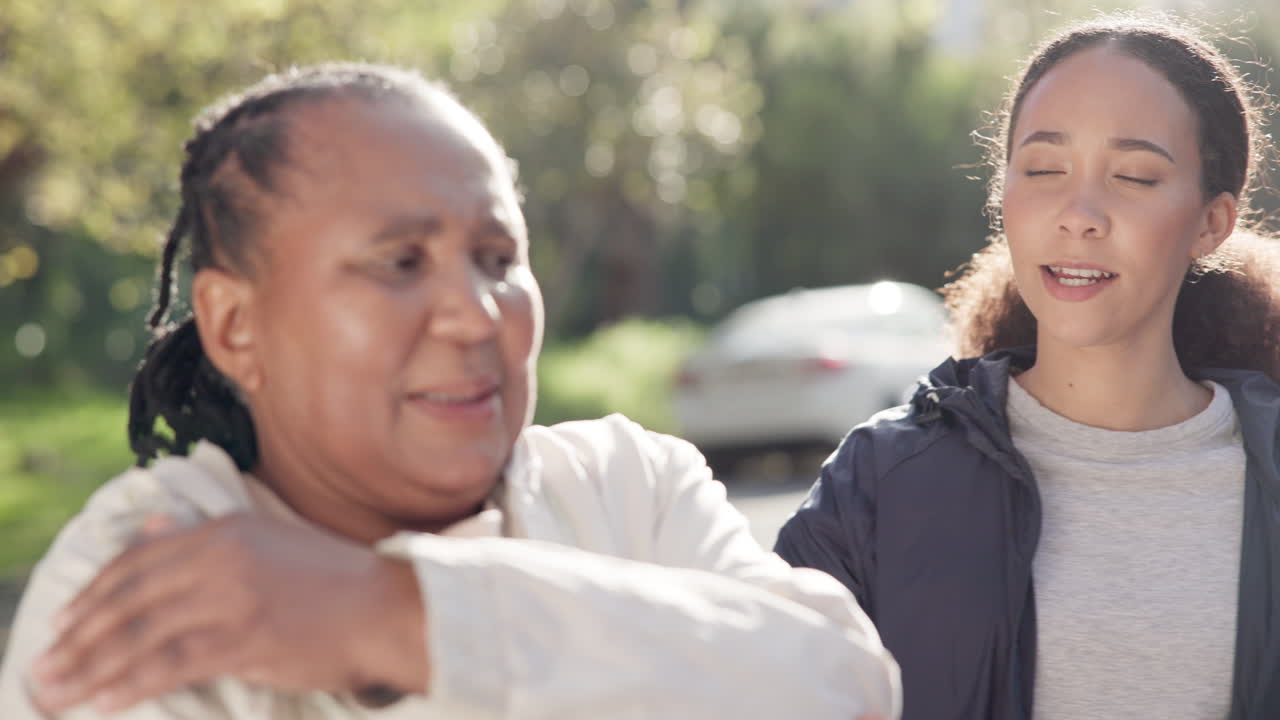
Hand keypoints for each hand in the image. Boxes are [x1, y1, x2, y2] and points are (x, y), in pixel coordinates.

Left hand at [30, 512, 427, 712]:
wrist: (389, 607)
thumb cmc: (334, 583)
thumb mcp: (267, 544)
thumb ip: (204, 538)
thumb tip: (148, 526)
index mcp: (225, 531)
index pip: (138, 561)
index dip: (93, 595)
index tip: (64, 624)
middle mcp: (222, 557)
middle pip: (129, 598)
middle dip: (77, 637)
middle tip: (42, 666)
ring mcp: (233, 597)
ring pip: (141, 634)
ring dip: (89, 667)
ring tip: (54, 691)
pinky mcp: (246, 636)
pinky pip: (172, 663)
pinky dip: (130, 683)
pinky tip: (103, 700)